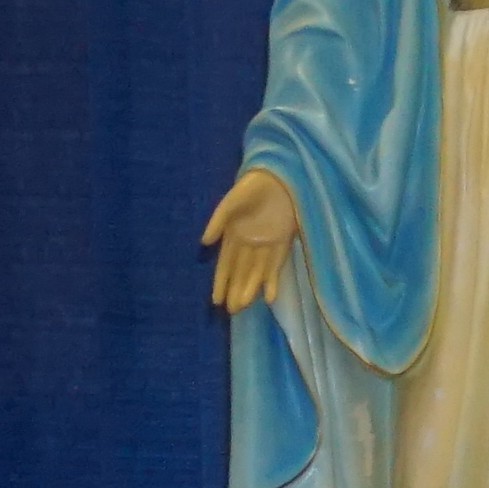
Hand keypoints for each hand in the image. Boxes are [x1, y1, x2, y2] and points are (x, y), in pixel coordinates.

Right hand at [201, 165, 301, 310]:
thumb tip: (204, 242)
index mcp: (234, 234)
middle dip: (235, 291)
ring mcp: (267, 243)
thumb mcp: (232, 201)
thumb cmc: (252, 186)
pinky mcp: (284, 241)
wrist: (279, 175)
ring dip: (250, 289)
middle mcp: (249, 242)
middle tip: (231, 311)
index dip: (220, 281)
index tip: (216, 300)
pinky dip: (273, 280)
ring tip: (243, 307)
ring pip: (257, 272)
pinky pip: (277, 264)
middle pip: (240, 272)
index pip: (225, 263)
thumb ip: (218, 220)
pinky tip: (269, 298)